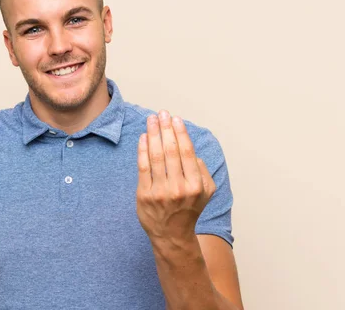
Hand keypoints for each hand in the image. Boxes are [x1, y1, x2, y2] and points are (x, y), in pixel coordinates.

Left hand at [135, 110, 215, 243]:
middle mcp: (179, 188)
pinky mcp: (144, 195)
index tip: (175, 119)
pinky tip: (144, 137)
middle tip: (161, 113)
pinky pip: (143, 167)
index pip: (187, 153)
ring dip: (153, 134)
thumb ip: (203, 171)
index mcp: (196, 185)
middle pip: (170, 151)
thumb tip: (192, 151)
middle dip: (165, 129)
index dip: (180, 133)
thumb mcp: (207, 193)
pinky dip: (142, 150)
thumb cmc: (189, 210)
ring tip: (151, 120)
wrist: (172, 235)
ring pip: (156, 156)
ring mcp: (160, 192)